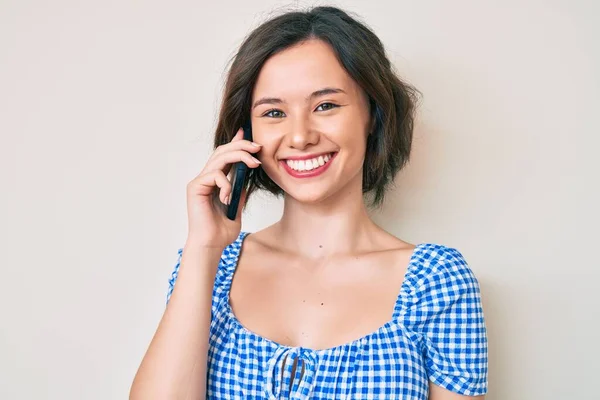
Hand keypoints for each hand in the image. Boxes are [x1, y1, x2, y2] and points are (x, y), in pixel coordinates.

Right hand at [185, 127, 261, 248]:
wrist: (211, 245)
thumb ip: (239, 190)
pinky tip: (228, 198)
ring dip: (240, 157)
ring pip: (219, 158)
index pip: (225, 156)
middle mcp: (205, 178)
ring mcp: (199, 182)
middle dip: (241, 145)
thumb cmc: (221, 230)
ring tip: (254, 162)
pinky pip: (214, 175)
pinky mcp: (195, 187)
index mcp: (215, 181)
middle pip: (222, 151)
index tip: (247, 132)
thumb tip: (248, 174)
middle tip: (257, 146)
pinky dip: (226, 184)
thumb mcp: (237, 206)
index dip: (235, 142)